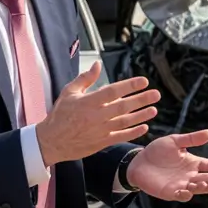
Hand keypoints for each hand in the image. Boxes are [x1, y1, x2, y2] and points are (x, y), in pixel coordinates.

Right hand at [35, 60, 160, 165]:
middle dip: (141, 100)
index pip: (113, 91)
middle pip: (123, 106)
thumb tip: (97, 64)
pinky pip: (121, 136)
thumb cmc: (60, 115)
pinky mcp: (101, 142)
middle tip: (156, 94)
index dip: (129, 86)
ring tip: (154, 109)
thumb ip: (85, 78)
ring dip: (141, 116)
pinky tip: (144, 126)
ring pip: (125, 122)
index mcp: (88, 102)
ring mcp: (100, 130)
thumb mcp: (68, 92)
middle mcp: (96, 116)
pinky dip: (133, 132)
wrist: (51, 142)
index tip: (143, 81)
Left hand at [126, 129, 207, 201]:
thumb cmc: (157, 151)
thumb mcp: (175, 141)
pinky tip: (189, 191)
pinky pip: (181, 196)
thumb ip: (191, 139)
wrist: (138, 162)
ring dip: (205, 187)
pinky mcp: (170, 192)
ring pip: (198, 189)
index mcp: (193, 163)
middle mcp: (190, 176)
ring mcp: (181, 185)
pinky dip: (186, 195)